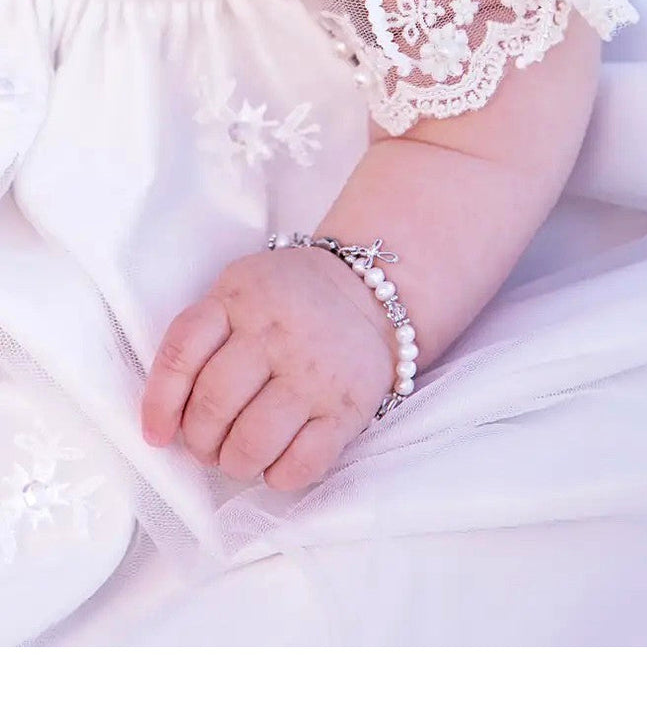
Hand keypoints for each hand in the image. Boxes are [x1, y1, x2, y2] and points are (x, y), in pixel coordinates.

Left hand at [141, 246, 394, 490]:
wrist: (371, 291)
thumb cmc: (290, 297)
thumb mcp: (239, 288)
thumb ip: (203, 332)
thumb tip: (166, 414)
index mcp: (240, 299)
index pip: (182, 355)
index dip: (159, 404)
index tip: (157, 434)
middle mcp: (278, 334)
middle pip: (214, 405)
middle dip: (200, 441)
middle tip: (206, 446)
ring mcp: (316, 373)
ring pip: (253, 442)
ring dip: (235, 462)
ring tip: (239, 457)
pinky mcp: (349, 408)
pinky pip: (303, 463)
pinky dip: (279, 477)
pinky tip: (276, 465)